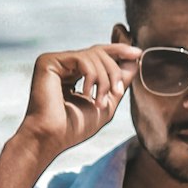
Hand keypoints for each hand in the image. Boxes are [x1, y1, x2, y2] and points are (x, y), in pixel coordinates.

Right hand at [19, 42, 140, 157]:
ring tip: (100, 101)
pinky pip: (82, 58)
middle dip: (114, 70)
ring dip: (105, 79)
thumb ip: (120, 80)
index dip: (119, 51)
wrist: (53, 137)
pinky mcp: (48, 61)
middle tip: (118, 91)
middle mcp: (63, 65)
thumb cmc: (76, 127)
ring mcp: (55, 62)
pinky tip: (87, 95)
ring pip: (94, 55)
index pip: (99, 55)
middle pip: (99, 52)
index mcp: (74, 74)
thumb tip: (136, 56)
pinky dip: (92, 76)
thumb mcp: (107, 102)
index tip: (138, 53)